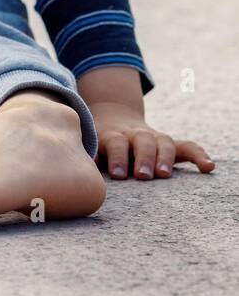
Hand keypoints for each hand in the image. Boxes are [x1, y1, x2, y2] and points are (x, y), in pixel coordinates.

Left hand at [87, 99, 214, 179]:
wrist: (113, 120)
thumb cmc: (99, 145)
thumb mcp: (91, 147)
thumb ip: (92, 158)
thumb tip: (86, 170)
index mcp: (113, 135)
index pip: (117, 144)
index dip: (118, 158)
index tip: (118, 175)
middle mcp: (135, 134)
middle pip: (142, 141)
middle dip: (143, 158)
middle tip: (142, 176)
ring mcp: (154, 137)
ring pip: (163, 142)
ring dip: (165, 158)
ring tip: (163, 175)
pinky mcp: (169, 143)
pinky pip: (188, 147)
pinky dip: (199, 156)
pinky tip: (208, 168)